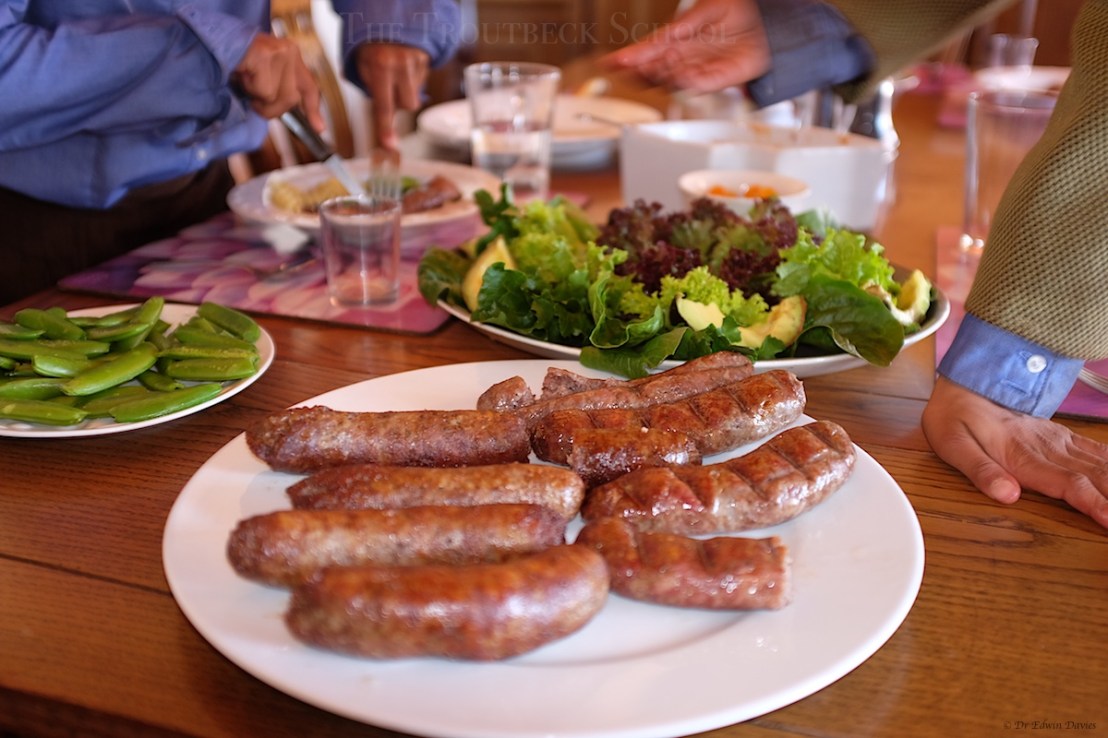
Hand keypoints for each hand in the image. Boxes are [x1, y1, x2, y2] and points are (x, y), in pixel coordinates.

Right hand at [233, 33, 322, 130]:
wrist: (217, 40)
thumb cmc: (239, 61)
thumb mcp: (264, 77)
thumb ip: (278, 92)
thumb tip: (288, 115)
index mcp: (292, 56)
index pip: (309, 87)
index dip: (313, 110)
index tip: (319, 128)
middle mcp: (289, 52)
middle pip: (291, 99)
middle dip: (270, 107)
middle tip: (254, 98)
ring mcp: (279, 52)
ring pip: (275, 96)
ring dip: (256, 96)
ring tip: (246, 80)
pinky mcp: (264, 55)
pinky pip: (262, 89)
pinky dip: (249, 88)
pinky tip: (242, 74)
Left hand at [356, 43, 429, 149]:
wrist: (388, 16)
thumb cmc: (371, 42)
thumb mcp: (361, 62)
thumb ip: (369, 86)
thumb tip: (383, 110)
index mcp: (380, 66)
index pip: (384, 105)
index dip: (386, 127)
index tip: (390, 145)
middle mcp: (400, 65)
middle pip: (408, 104)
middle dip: (400, 103)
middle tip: (390, 89)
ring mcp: (416, 61)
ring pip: (416, 94)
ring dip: (406, 91)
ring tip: (396, 73)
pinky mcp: (427, 58)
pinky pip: (422, 81)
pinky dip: (413, 79)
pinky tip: (405, 65)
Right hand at [601, 0, 769, 93]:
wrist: (773, 17)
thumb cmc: (742, 8)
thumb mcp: (704, 11)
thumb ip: (680, 28)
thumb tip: (654, 43)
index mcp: (681, 39)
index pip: (650, 51)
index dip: (630, 58)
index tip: (610, 63)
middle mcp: (689, 56)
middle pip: (658, 69)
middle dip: (641, 70)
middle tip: (626, 69)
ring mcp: (704, 68)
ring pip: (675, 78)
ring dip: (663, 76)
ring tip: (652, 70)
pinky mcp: (724, 77)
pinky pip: (702, 83)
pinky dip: (690, 81)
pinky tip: (679, 77)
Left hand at [922, 376, 1107, 527]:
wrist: (966, 386)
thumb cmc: (956, 417)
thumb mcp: (953, 444)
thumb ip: (980, 470)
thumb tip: (1007, 495)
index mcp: (1024, 455)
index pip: (1068, 483)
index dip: (1094, 503)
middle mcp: (1050, 449)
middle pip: (1097, 476)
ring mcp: (1061, 442)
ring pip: (1104, 464)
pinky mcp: (1064, 439)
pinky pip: (1101, 452)